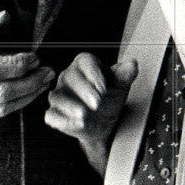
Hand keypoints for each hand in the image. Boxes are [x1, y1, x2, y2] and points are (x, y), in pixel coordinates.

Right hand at [0, 9, 53, 117]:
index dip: (18, 65)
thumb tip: (4, 17)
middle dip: (30, 83)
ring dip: (27, 97)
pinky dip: (14, 104)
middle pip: (1, 93)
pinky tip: (27, 91)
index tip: (35, 56)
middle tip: (48, 71)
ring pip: (0, 108)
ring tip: (43, 82)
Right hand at [44, 53, 137, 171]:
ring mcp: (60, 95)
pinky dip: (63, 120)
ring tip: (84, 114)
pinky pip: (52, 115)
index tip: (105, 88)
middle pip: (71, 77)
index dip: (94, 74)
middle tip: (98, 103)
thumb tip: (132, 64)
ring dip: (71, 106)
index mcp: (85, 65)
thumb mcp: (121, 86)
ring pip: (58, 96)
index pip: (85, 61)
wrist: (104, 123)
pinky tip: (77, 123)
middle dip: (85, 90)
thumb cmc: (109, 99)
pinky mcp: (54, 113)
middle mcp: (69, 77)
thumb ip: (126, 74)